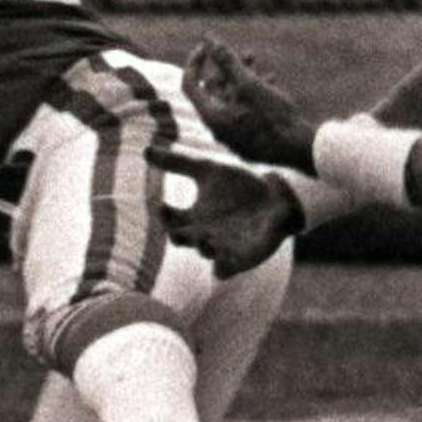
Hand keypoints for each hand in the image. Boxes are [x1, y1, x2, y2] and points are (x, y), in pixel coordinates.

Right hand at [145, 145, 301, 278]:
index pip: (170, 219)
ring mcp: (223, 247)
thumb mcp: (208, 169)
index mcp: (193, 216)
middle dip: (178, 235)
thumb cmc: (240, 183)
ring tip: (206, 238)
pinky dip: (221, 268)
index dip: (164, 214)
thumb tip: (145, 150)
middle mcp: (204, 234)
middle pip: (181, 240)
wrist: (276, 194)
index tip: (163, 205)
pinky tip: (221, 260)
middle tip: (181, 227)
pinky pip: (225, 271)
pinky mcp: (242, 257)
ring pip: (204, 255)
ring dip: (203, 247)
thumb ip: (178, 162)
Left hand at [182, 36, 318, 170]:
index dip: (195, 61)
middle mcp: (218, 128)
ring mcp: (234, 136)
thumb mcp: (249, 84)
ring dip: (242, 78)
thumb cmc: (273, 117)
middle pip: (213, 91)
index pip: (190, 84)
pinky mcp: (250, 139)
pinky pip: (244, 111)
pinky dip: (252, 94)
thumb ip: (227, 61)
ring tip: (258, 62)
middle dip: (227, 68)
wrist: (299, 150)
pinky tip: (271, 81)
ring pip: (232, 100)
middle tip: (245, 53)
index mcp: (212, 117)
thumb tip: (209, 39)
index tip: (207, 46)